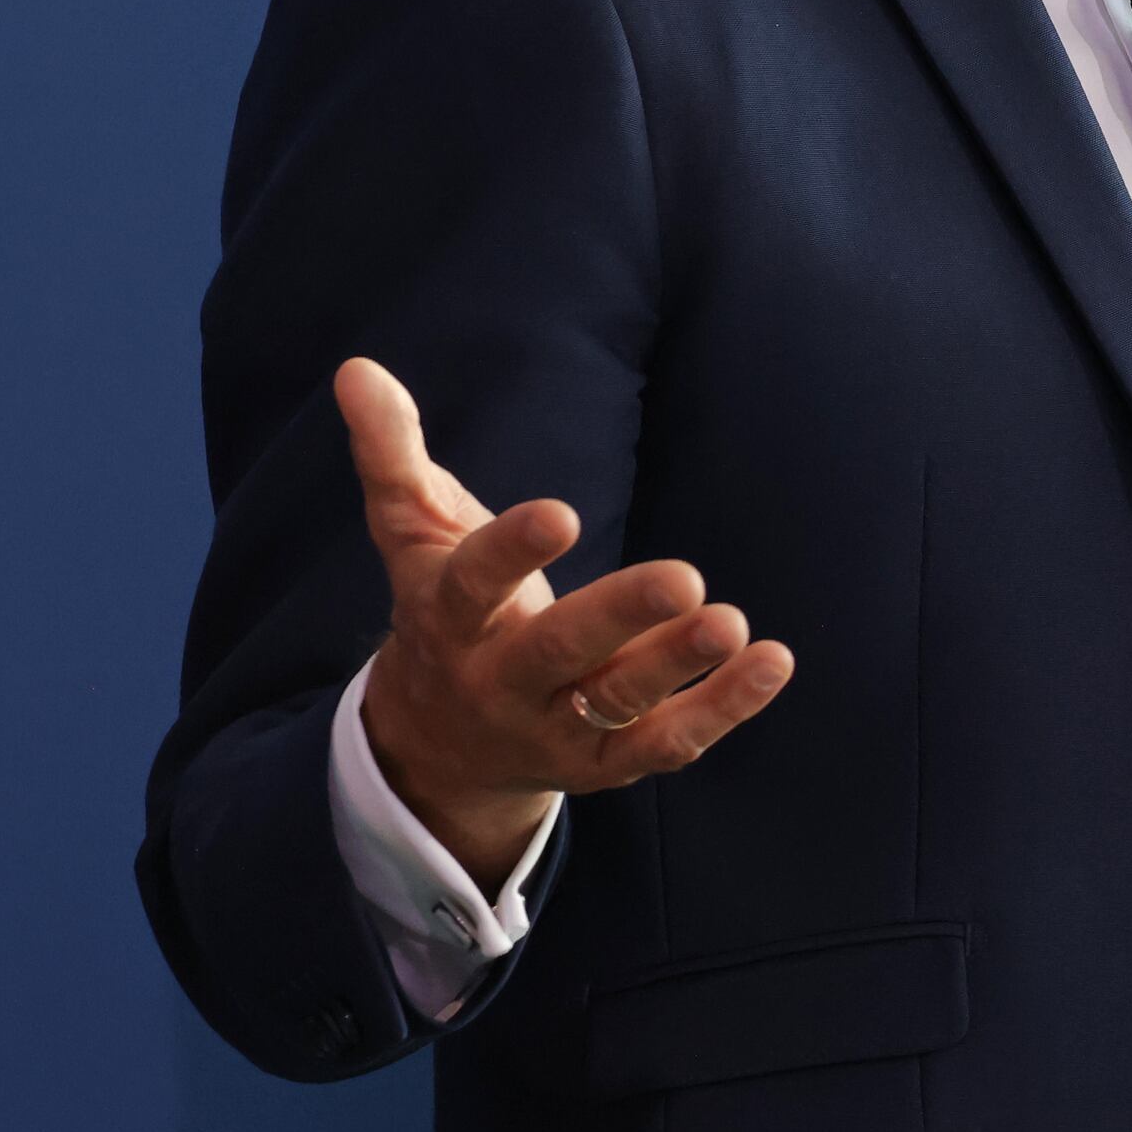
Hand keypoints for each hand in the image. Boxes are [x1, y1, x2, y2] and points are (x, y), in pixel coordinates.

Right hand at [338, 357, 792, 880]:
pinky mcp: (604, 764)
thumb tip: (358, 368)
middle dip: (619, 617)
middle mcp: (498, 680)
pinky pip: (664, 744)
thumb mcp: (412, 534)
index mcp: (448, 619)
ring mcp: (553, 728)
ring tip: (734, 622)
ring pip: (617, 703)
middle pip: (555, 651)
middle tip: (685, 579)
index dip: (511, 552)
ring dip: (678, 666)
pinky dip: (722, 708)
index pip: (473, 585)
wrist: (435, 748)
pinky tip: (773, 662)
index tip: (561, 513)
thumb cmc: (442, 612)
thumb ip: (393, 454)